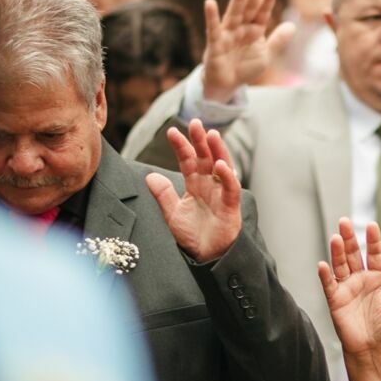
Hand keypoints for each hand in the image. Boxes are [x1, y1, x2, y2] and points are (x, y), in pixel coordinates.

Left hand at [144, 120, 242, 263]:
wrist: (205, 258)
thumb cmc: (192, 237)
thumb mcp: (172, 214)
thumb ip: (163, 195)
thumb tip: (150, 176)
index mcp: (195, 184)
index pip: (188, 160)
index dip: (181, 146)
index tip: (171, 132)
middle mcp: (209, 185)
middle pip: (206, 158)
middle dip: (201, 140)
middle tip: (195, 122)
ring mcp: (221, 194)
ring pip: (222, 167)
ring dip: (218, 151)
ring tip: (211, 135)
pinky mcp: (231, 207)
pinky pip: (231, 188)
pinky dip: (227, 176)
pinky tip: (220, 165)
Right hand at [201, 0, 295, 100]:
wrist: (228, 85)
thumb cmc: (245, 68)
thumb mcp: (266, 56)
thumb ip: (278, 41)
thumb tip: (293, 25)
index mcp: (254, 30)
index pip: (262, 12)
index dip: (267, 0)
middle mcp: (241, 28)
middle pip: (248, 9)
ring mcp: (228, 34)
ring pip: (233, 14)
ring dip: (236, 0)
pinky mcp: (215, 43)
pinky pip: (214, 29)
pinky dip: (211, 16)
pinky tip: (210, 3)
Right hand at [316, 219, 380, 358]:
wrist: (371, 349)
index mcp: (377, 278)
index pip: (374, 254)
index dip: (373, 240)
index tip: (372, 225)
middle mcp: (360, 279)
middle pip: (353, 254)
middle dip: (349, 238)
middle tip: (345, 222)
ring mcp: (347, 288)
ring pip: (340, 265)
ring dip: (337, 252)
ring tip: (336, 237)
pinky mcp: (335, 300)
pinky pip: (329, 285)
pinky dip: (325, 275)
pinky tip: (323, 265)